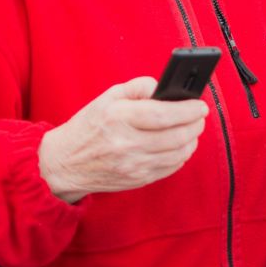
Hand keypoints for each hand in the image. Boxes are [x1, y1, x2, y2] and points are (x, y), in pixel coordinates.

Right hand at [38, 76, 208, 202]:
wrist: (65, 163)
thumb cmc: (90, 125)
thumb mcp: (109, 97)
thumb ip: (140, 87)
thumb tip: (167, 88)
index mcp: (118, 118)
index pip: (163, 114)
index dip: (188, 110)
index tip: (200, 105)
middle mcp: (126, 144)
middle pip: (177, 136)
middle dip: (196, 124)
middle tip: (199, 116)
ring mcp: (133, 165)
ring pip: (179, 153)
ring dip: (192, 139)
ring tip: (191, 129)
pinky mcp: (138, 180)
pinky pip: (171, 167)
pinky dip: (182, 155)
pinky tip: (180, 145)